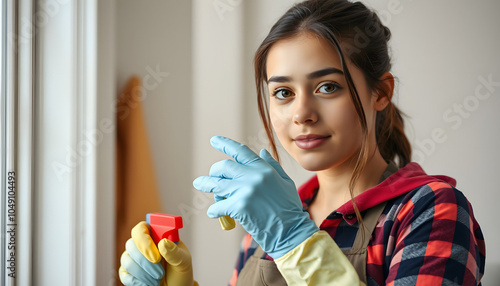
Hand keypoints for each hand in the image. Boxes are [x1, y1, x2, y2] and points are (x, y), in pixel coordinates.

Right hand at [119, 222, 195, 285]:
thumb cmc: (180, 269)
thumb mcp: (183, 260)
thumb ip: (175, 252)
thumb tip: (163, 242)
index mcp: (155, 235)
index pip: (141, 228)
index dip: (144, 239)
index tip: (156, 255)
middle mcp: (142, 244)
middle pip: (131, 245)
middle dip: (145, 261)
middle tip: (160, 272)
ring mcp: (133, 258)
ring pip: (127, 260)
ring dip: (143, 273)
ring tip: (158, 279)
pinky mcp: (128, 273)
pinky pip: (125, 275)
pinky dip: (137, 281)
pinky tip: (150, 283)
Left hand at [193, 136, 317, 258]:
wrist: (292, 232)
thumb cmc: (289, 209)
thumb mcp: (285, 182)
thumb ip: (272, 165)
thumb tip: (261, 151)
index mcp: (264, 169)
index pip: (240, 151)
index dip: (225, 144)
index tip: (213, 140)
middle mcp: (253, 176)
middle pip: (224, 167)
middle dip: (214, 171)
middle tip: (210, 177)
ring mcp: (245, 191)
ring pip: (217, 184)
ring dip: (206, 184)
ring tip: (199, 184)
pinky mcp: (239, 207)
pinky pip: (218, 207)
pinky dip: (214, 211)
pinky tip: (214, 214)